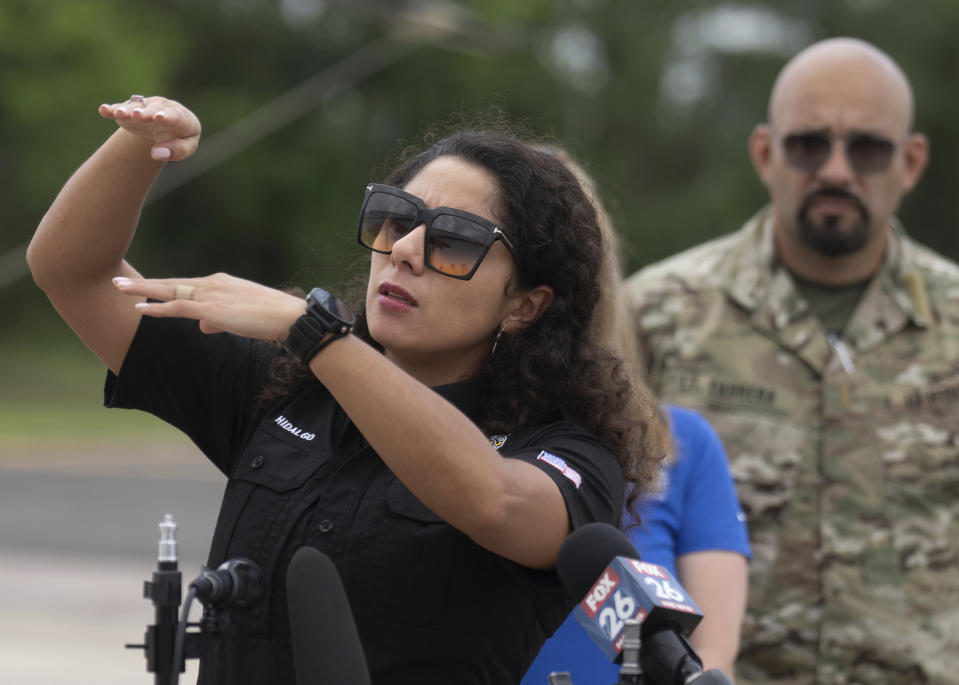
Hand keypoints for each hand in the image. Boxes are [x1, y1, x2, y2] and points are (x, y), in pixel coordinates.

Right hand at [98, 95, 200, 160]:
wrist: (168, 127)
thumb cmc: (180, 140)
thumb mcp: (185, 147)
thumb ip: (177, 151)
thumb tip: (157, 153)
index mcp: (182, 118)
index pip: (176, 116)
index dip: (167, 117)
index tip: (158, 118)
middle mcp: (163, 107)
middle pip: (154, 110)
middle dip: (145, 113)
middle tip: (137, 115)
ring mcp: (146, 107)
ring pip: (136, 107)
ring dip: (127, 110)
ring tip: (118, 114)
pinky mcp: (130, 109)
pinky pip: (120, 108)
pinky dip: (112, 109)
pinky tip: (104, 110)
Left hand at [113, 273, 306, 342]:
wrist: (290, 317)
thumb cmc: (272, 318)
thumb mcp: (242, 317)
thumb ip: (219, 319)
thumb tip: (202, 326)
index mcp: (221, 284)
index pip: (186, 286)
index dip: (163, 288)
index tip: (145, 289)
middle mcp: (213, 284)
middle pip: (172, 284)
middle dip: (144, 284)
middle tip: (119, 282)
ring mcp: (211, 294)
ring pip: (169, 291)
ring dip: (142, 290)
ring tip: (119, 288)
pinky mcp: (212, 309)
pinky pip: (178, 308)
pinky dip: (158, 308)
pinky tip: (140, 308)